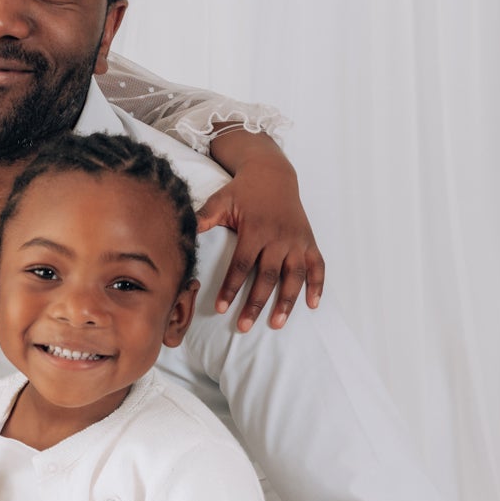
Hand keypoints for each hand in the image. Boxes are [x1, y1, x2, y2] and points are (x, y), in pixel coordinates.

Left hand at [197, 148, 324, 332]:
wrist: (273, 173)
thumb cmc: (242, 191)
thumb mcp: (220, 200)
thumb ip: (204, 218)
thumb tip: (181, 230)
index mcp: (255, 230)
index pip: (242, 265)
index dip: (231, 288)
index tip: (221, 308)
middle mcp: (279, 237)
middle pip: (267, 276)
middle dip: (255, 303)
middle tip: (244, 326)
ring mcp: (296, 241)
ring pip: (294, 276)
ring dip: (287, 301)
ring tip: (277, 323)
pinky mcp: (309, 241)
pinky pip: (318, 266)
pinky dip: (317, 285)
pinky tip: (312, 305)